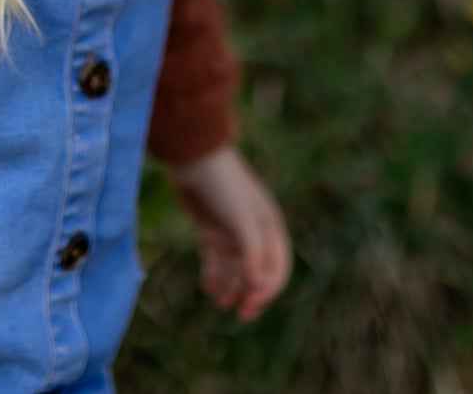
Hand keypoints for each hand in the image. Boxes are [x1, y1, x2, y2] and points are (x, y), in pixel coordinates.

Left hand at [165, 145, 292, 320]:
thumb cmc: (225, 187)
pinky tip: (209, 288)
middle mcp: (253, 232)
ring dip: (233, 288)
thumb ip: (252, 252)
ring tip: (221, 303)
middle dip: (253, 294)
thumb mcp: (243, 219)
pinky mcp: (210, 231)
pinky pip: (216, 261)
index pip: (278, 266)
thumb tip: (258, 285)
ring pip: (236, 270)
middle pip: (259, 272)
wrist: (194, 159)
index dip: (269, 288)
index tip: (253, 303)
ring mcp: (231, 233)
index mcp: (269, 227)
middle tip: (242, 314)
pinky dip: (215, 277)